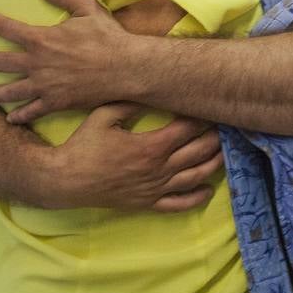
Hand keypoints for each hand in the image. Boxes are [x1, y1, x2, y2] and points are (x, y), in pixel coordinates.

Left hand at [0, 0, 136, 121]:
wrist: (125, 68)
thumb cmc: (107, 37)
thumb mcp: (86, 8)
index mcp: (42, 39)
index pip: (7, 28)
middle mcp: (37, 63)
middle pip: (2, 62)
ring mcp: (45, 86)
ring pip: (12, 90)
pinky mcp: (56, 102)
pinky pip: (32, 111)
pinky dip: (21, 115)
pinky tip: (12, 119)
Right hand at [46, 103, 222, 212]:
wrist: (67, 180)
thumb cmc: (84, 146)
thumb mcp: (104, 115)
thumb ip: (130, 103)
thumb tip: (151, 89)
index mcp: (150, 146)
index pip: (186, 129)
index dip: (201, 118)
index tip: (209, 108)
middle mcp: (158, 169)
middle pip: (197, 152)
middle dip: (214, 138)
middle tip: (224, 126)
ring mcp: (155, 189)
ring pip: (194, 177)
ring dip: (213, 164)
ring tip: (224, 152)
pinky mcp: (148, 203)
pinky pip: (179, 204)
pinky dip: (196, 198)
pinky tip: (208, 190)